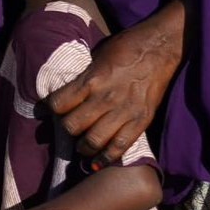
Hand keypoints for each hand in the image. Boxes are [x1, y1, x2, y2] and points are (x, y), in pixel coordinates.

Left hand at [46, 0, 185, 164]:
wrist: (161, 47)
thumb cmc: (127, 47)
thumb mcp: (98, 56)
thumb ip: (85, 77)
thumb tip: (69, 93)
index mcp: (92, 79)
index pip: (59, 103)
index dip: (50, 109)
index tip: (48, 111)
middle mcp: (105, 97)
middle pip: (72, 125)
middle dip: (66, 129)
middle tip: (68, 128)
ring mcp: (124, 111)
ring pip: (93, 141)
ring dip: (83, 147)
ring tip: (81, 146)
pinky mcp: (141, 121)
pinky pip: (119, 147)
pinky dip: (105, 158)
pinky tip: (97, 162)